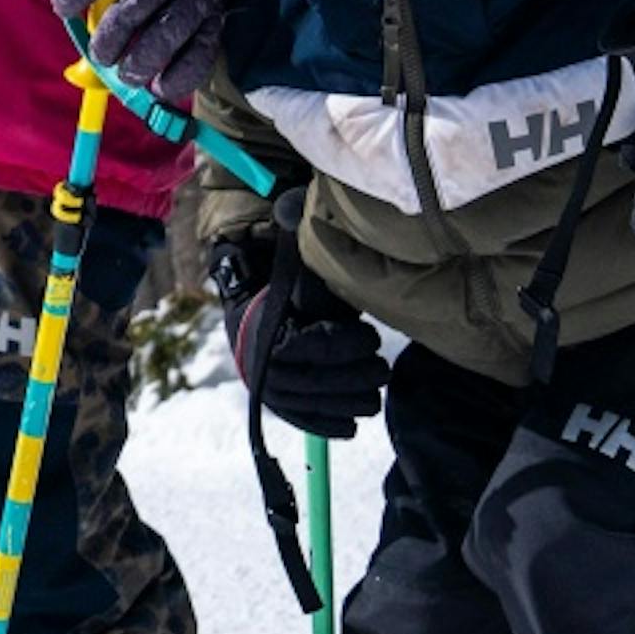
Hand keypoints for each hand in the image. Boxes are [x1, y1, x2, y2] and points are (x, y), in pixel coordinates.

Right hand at [213, 230, 383, 438]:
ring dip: (344, 403)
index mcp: (259, 321)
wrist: (251, 301)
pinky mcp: (272, 399)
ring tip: (375, 395)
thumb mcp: (294, 255)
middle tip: (383, 369)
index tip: (371, 338)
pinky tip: (351, 427)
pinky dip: (323, 424)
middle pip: (308, 380)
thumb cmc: (285, 276)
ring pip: (306, 402)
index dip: (342, 346)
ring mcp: (261, 381)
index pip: (305, 345)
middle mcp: (254, 357)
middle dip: (351, 378)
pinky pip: (297, 417)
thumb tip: (299, 206)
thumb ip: (299, 237)